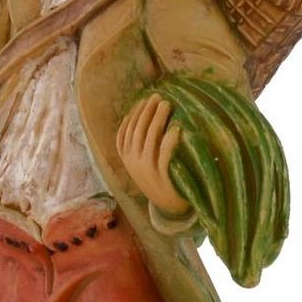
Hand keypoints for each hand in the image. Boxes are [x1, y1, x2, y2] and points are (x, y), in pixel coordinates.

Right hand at [115, 95, 188, 215]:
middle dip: (146, 112)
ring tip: (166, 104)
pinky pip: (164, 157)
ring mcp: (146, 171)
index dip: (134, 115)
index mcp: (126, 159)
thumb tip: (146, 115)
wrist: (168, 205)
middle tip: (157, 96)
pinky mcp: (162, 178)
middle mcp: (133, 164)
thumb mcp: (142, 162)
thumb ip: (141, 144)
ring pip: (148, 141)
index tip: (143, 101)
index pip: (125, 132)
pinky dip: (169, 142)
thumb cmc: (158, 177)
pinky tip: (176, 128)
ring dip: (157, 120)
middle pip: (137, 132)